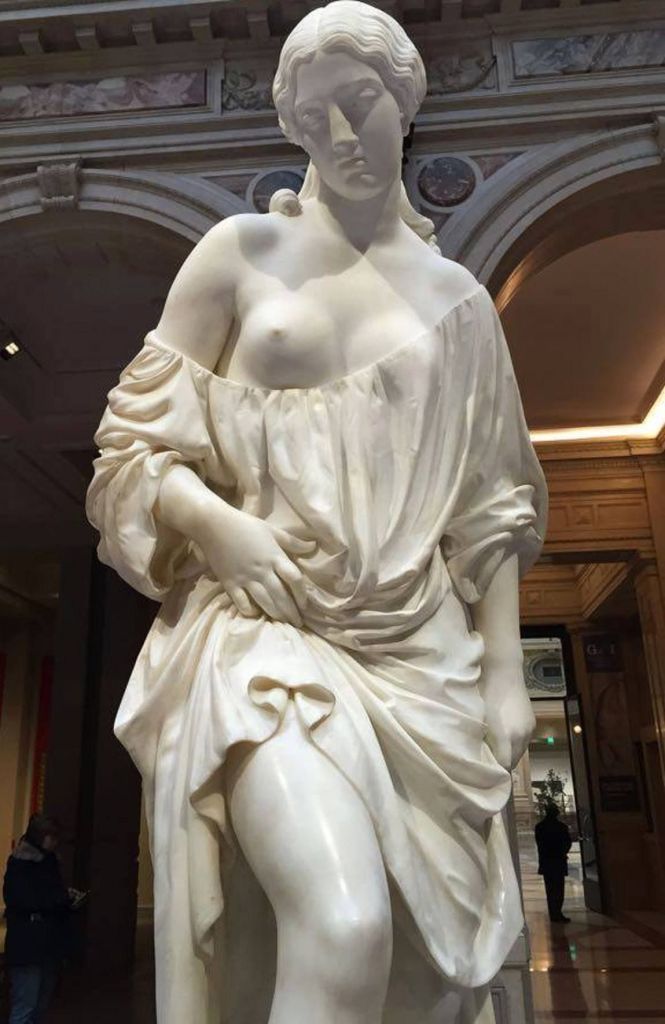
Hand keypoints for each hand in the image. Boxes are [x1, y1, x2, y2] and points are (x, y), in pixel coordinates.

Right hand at [196, 504, 313, 626]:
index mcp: (274, 556)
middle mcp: (262, 570)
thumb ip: (293, 542)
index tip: (305, 604)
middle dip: (291, 612)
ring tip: (283, 623)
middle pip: (281, 595)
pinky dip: (250, 611)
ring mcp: (245, 579)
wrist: (214, 525)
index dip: (302, 594)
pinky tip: (256, 615)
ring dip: (276, 614)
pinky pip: (242, 603)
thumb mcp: (272, 530)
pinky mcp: (230, 584)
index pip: (295, 579)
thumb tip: (313, 545)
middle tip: (298, 623)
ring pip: (264, 602)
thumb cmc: (245, 525)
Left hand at [481, 667, 534, 769]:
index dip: (492, 772)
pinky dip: (514, 745)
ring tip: (493, 751)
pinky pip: (524, 743)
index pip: (502, 766)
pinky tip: (503, 739)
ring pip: (519, 753)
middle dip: (500, 765)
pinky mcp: (532, 724)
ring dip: (508, 755)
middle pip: (512, 762)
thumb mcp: (477, 718)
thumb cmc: (483, 692)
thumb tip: (475, 757)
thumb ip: (478, 740)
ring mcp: (528, 730)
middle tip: (485, 764)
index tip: (482, 774)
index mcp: (505, 736)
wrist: (503, 672)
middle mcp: (520, 736)